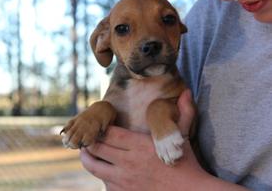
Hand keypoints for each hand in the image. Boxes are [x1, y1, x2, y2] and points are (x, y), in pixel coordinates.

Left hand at [80, 89, 205, 190]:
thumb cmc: (187, 164)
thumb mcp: (183, 137)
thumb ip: (184, 113)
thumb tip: (186, 92)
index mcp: (139, 145)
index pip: (109, 133)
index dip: (99, 127)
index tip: (99, 124)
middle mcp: (128, 162)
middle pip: (97, 147)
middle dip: (89, 139)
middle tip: (86, 135)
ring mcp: (123, 180)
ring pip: (93, 166)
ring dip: (87, 157)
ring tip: (87, 151)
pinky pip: (103, 182)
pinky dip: (101, 175)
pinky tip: (104, 169)